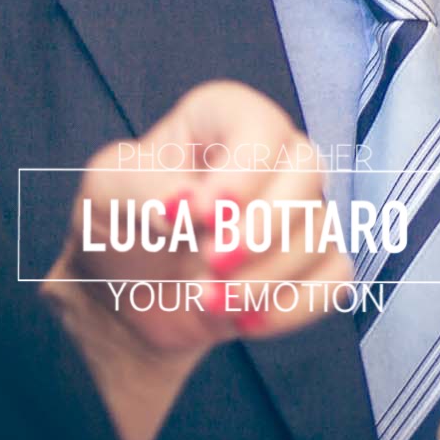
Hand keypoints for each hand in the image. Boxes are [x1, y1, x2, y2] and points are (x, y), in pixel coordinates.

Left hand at [41, 81, 350, 439]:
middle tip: (212, 261)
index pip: (259, 125)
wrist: (125, 298)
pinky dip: (292, 306)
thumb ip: (141, 186)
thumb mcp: (105, 192)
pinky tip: (244, 320)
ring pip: (320, 230)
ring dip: (264, 277)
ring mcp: (295, 209)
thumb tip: (187, 200)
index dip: (242, 171)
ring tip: (205, 300)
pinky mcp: (309, 261)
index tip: (201, 215)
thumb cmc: (117, 224)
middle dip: (264, 225)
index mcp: (220, 119)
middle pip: (307, 171)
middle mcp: (270, 155)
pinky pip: (334, 277)